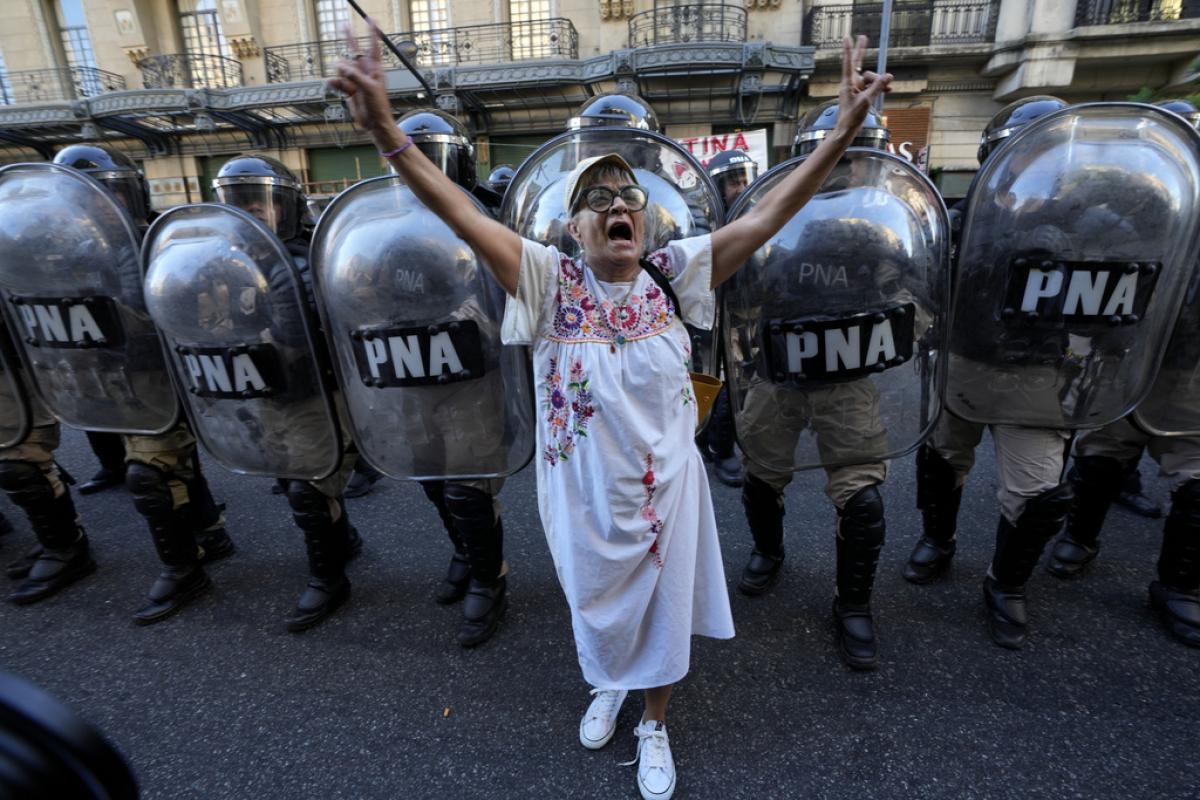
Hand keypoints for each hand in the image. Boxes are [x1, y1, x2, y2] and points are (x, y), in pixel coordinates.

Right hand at [327, 18, 403, 150]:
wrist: (375, 124)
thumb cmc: (379, 106)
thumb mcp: (368, 88)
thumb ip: (354, 75)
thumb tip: (339, 65)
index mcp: (375, 69)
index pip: (373, 47)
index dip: (372, 33)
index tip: (371, 20)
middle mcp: (366, 72)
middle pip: (356, 52)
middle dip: (350, 39)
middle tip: (344, 25)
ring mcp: (357, 80)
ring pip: (344, 69)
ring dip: (340, 73)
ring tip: (341, 80)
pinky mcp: (350, 90)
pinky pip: (339, 82)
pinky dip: (335, 82)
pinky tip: (330, 82)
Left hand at [835, 35, 892, 140]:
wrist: (847, 130)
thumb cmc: (852, 117)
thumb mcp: (867, 100)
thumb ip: (878, 87)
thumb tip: (888, 75)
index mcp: (848, 83)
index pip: (849, 62)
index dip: (849, 49)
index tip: (847, 37)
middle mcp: (851, 83)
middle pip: (858, 64)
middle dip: (862, 51)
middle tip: (863, 37)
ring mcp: (856, 88)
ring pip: (871, 78)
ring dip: (879, 82)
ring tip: (889, 88)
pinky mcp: (861, 95)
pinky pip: (872, 86)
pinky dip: (880, 87)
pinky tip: (889, 89)